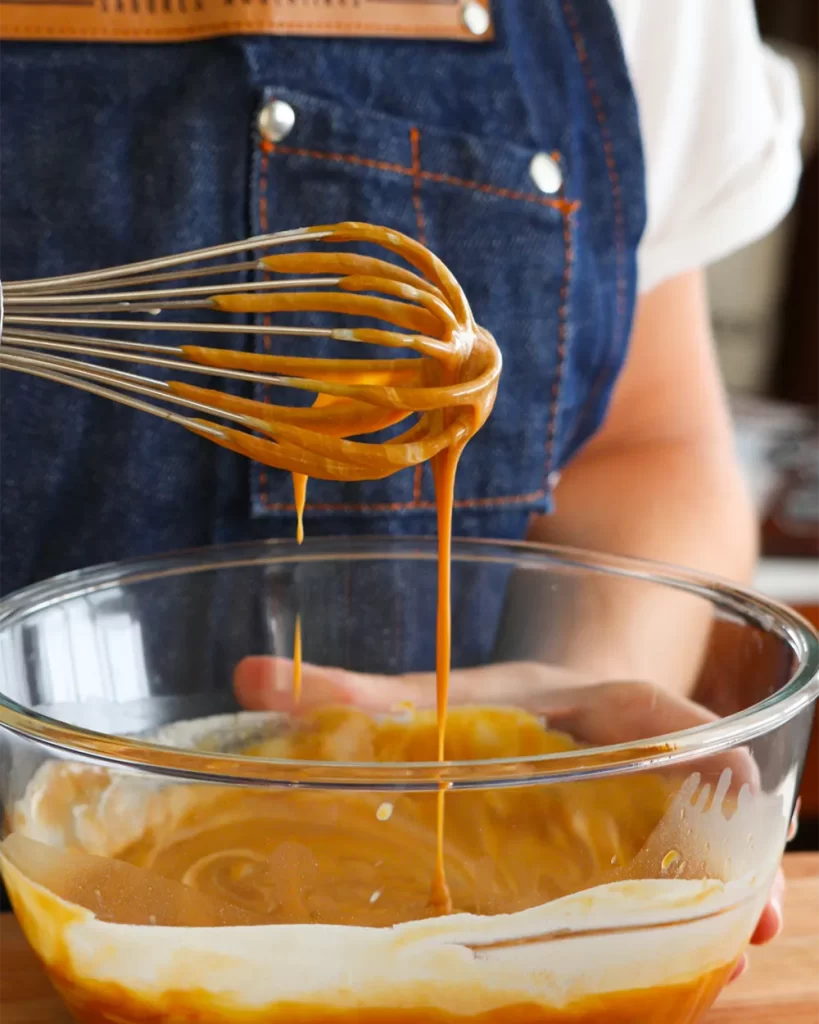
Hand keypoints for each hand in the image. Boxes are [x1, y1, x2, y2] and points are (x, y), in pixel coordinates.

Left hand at [234, 656, 789, 973]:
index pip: (675, 718)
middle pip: (708, 807)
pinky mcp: (642, 857)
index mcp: (612, 709)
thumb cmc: (510, 699)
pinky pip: (675, 889)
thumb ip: (360, 693)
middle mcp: (649, 766)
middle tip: (738, 921)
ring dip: (718, 908)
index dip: (710, 751)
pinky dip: (688, 926)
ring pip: (702, 859)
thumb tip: (250, 675)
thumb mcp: (448, 689)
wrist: (562, 698)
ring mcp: (654, 818)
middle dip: (724, 862)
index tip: (732, 781)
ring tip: (730, 952)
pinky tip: (686, 970)